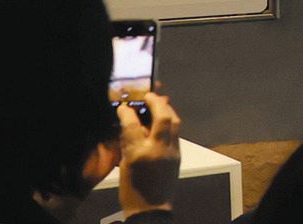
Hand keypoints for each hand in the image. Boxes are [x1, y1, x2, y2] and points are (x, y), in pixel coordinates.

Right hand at [117, 92, 180, 214]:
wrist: (151, 209)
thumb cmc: (131, 190)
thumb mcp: (124, 165)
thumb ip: (128, 143)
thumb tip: (129, 123)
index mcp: (139, 154)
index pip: (133, 125)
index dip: (127, 112)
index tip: (124, 106)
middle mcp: (158, 149)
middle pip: (162, 117)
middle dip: (156, 102)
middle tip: (149, 94)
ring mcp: (172, 150)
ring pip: (174, 121)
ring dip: (167, 108)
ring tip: (158, 101)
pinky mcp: (179, 154)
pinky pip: (176, 131)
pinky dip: (171, 121)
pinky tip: (164, 117)